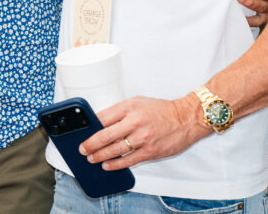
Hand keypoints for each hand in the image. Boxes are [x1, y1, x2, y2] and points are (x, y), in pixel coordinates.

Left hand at [79, 95, 208, 170]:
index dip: (89, 126)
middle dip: (90, 144)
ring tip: (92, 158)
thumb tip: (101, 122)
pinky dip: (116, 164)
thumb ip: (120, 111)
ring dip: (100, 156)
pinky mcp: (150, 151)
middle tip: (82, 149)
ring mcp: (142, 138)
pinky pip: (129, 160)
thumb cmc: (161, 110)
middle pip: (105, 135)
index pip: (102, 117)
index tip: (82, 132)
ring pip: (115, 150)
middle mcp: (134, 122)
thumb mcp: (137, 102)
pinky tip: (107, 165)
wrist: (186, 118)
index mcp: (129, 107)